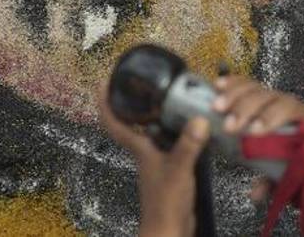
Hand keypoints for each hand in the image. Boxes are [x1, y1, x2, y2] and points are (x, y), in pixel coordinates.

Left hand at [99, 87, 210, 236]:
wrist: (170, 231)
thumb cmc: (166, 203)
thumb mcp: (178, 170)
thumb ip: (188, 145)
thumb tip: (199, 119)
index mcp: (140, 149)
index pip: (114, 122)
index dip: (105, 101)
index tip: (104, 81)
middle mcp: (146, 152)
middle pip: (134, 123)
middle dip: (136, 102)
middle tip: (147, 81)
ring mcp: (158, 161)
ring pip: (155, 132)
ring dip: (162, 115)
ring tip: (177, 97)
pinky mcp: (172, 169)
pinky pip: (173, 144)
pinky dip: (181, 132)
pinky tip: (196, 127)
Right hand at [211, 76, 303, 202]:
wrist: (302, 147)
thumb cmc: (293, 160)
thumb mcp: (284, 175)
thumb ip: (271, 183)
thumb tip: (255, 194)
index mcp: (300, 120)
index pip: (289, 110)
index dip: (270, 118)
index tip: (252, 132)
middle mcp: (286, 103)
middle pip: (267, 97)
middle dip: (246, 110)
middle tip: (229, 126)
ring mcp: (270, 96)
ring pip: (254, 88)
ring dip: (234, 96)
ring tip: (217, 107)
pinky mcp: (256, 92)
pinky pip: (244, 83)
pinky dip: (231, 83)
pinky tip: (218, 87)